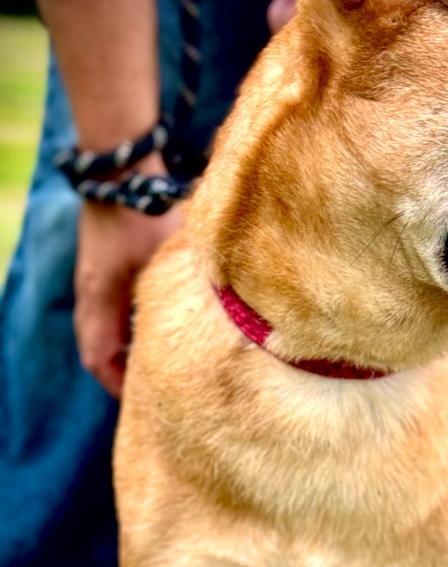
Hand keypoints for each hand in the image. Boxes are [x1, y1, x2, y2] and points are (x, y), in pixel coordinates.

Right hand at [74, 150, 182, 397]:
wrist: (123, 166)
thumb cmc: (148, 207)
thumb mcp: (173, 252)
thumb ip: (197, 286)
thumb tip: (236, 316)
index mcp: (102, 296)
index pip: (100, 359)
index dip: (120, 385)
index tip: (145, 400)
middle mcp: (92, 293)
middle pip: (98, 351)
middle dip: (124, 374)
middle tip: (156, 392)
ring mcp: (94, 280)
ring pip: (103, 331)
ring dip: (126, 350)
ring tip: (159, 366)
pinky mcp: (103, 267)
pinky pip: (108, 311)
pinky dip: (126, 326)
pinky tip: (157, 326)